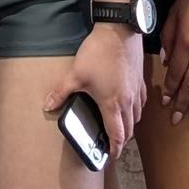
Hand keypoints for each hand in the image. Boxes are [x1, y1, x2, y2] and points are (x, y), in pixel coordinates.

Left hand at [70, 23, 145, 158]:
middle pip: (129, 129)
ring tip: (121, 129)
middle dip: (122, 140)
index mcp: (112, 104)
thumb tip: (46, 105)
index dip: (114, 149)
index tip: (111, 156)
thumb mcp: (75, 74)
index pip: (116, 135)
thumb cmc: (98, 53)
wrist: (119, 31)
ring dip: (130, 126)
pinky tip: (130, 107)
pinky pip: (141, 103)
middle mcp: (128, 102)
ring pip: (137, 117)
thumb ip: (61, 92)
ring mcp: (136, 91)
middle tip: (113, 145)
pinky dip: (136, 111)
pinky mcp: (140, 80)